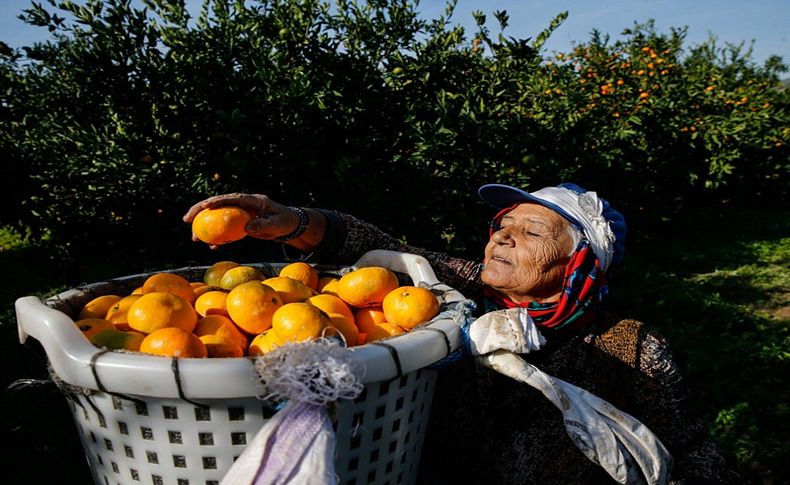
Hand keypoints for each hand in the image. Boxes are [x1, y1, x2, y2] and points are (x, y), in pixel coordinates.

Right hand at [183, 193, 300, 247]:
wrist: (290, 225)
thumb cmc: (286, 222)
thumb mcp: (277, 224)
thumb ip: (264, 225)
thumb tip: (248, 227)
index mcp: (252, 200)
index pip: (231, 198)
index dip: (217, 201)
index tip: (204, 207)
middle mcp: (244, 204)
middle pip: (218, 204)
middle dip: (200, 210)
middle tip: (186, 219)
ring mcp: (241, 213)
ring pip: (218, 217)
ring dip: (205, 226)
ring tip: (194, 238)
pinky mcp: (241, 223)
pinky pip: (226, 229)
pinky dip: (219, 237)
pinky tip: (211, 247)